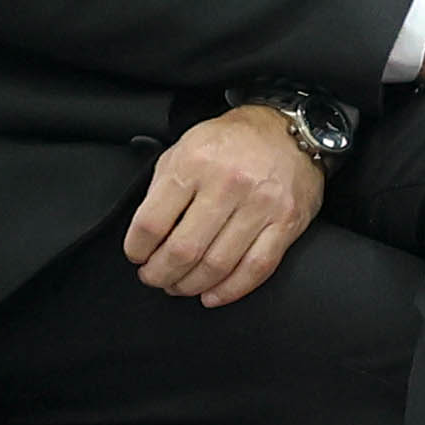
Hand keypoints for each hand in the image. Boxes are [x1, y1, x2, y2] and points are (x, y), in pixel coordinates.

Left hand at [124, 109, 325, 303]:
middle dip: (160, 274)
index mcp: (195, 163)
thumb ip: (163, 187)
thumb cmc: (233, 142)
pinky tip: (212, 295)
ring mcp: (260, 206)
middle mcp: (228, 184)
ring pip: (217, 265)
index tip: (136, 256)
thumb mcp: (185, 148)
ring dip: (191, 285)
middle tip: (154, 278)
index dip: (137, 248)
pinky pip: (256, 268)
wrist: (288, 130)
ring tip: (180, 286)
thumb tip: (145, 233)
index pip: (152, 222)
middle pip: (183, 250)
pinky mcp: (286, 223)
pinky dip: (230, 290)